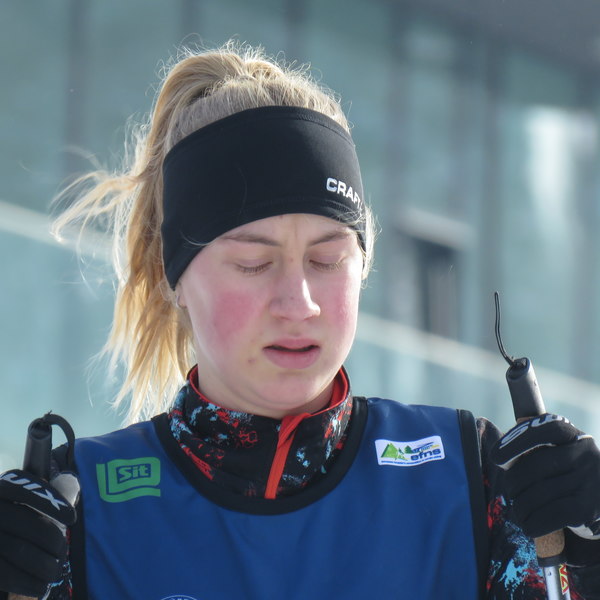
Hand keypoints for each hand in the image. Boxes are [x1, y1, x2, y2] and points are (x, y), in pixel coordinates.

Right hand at [0, 469, 78, 596]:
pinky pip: (5, 574)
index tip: (72, 518)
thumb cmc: (17, 524)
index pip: (23, 490)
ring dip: (43, 563)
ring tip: (55, 570)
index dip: (49, 503)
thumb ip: (48, 493)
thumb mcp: (28, 503)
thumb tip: (72, 483)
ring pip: (15, 548)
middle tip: (63, 551)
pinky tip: (41, 587)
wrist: (0, 546)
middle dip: (51, 538)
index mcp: (2, 490)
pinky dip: (27, 583)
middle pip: (23, 522)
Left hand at [491, 414, 599, 539]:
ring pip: (540, 493)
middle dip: (513, 482)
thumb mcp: (556, 452)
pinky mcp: (589, 508)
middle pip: (536, 465)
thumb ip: (532, 447)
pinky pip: (552, 515)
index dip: (517, 441)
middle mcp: (586, 454)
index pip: (545, 429)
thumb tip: (502, 459)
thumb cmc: (566, 474)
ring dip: (521, 506)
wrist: (599, 502)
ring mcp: (590, 481)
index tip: (496, 458)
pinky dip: (533, 522)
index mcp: (572, 435)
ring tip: (518, 510)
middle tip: (510, 492)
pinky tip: (528, 526)